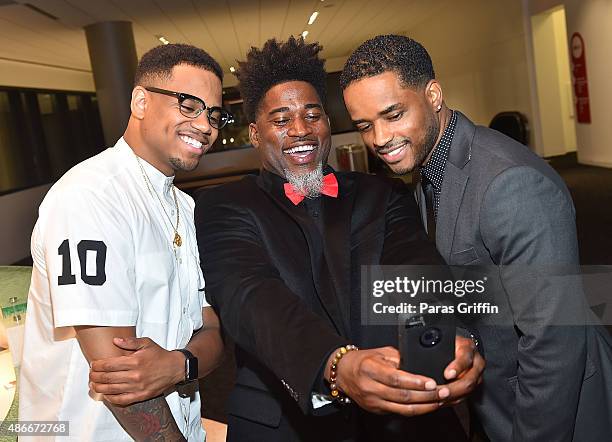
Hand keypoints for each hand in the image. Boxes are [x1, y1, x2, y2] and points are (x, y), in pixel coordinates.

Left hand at [89, 337, 184, 405]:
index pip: (109, 365)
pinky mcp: (141, 396)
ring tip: (93, 384)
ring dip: (99, 387)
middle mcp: (135, 375)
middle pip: (107, 377)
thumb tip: (115, 341)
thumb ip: (130, 342)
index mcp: (135, 361)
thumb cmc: (159, 355)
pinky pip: (121, 400)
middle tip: (90, 374)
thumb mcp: (146, 343)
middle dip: (95, 376)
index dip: (97, 365)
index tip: (93, 364)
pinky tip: (105, 394)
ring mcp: (137, 387)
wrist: (174, 368)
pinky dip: (111, 398)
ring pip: (111, 389)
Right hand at [330, 346, 449, 415]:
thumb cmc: (363, 361)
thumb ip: (399, 358)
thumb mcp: (380, 353)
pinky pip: (400, 413)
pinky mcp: (377, 410)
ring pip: (403, 408)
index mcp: (370, 369)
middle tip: (443, 392)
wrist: (344, 373)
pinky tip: (427, 406)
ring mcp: (373, 402)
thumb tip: (419, 363)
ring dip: (425, 406)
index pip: (396, 379)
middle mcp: (371, 388)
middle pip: (402, 396)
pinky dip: (416, 410)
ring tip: (439, 400)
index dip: (415, 382)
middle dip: (426, 395)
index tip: (431, 382)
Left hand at [438, 335, 484, 405]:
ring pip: (468, 390)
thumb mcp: (443, 339)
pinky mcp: (474, 386)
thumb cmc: (448, 342)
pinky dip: (453, 400)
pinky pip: (465, 396)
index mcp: (468, 348)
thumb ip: (435, 345)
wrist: (460, 346)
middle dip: (453, 388)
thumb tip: (419, 354)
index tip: (447, 374)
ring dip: (453, 397)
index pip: (465, 358)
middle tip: (441, 391)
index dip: (456, 367)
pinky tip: (442, 401)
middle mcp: (476, 362)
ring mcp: (477, 376)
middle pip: (468, 379)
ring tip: (439, 399)